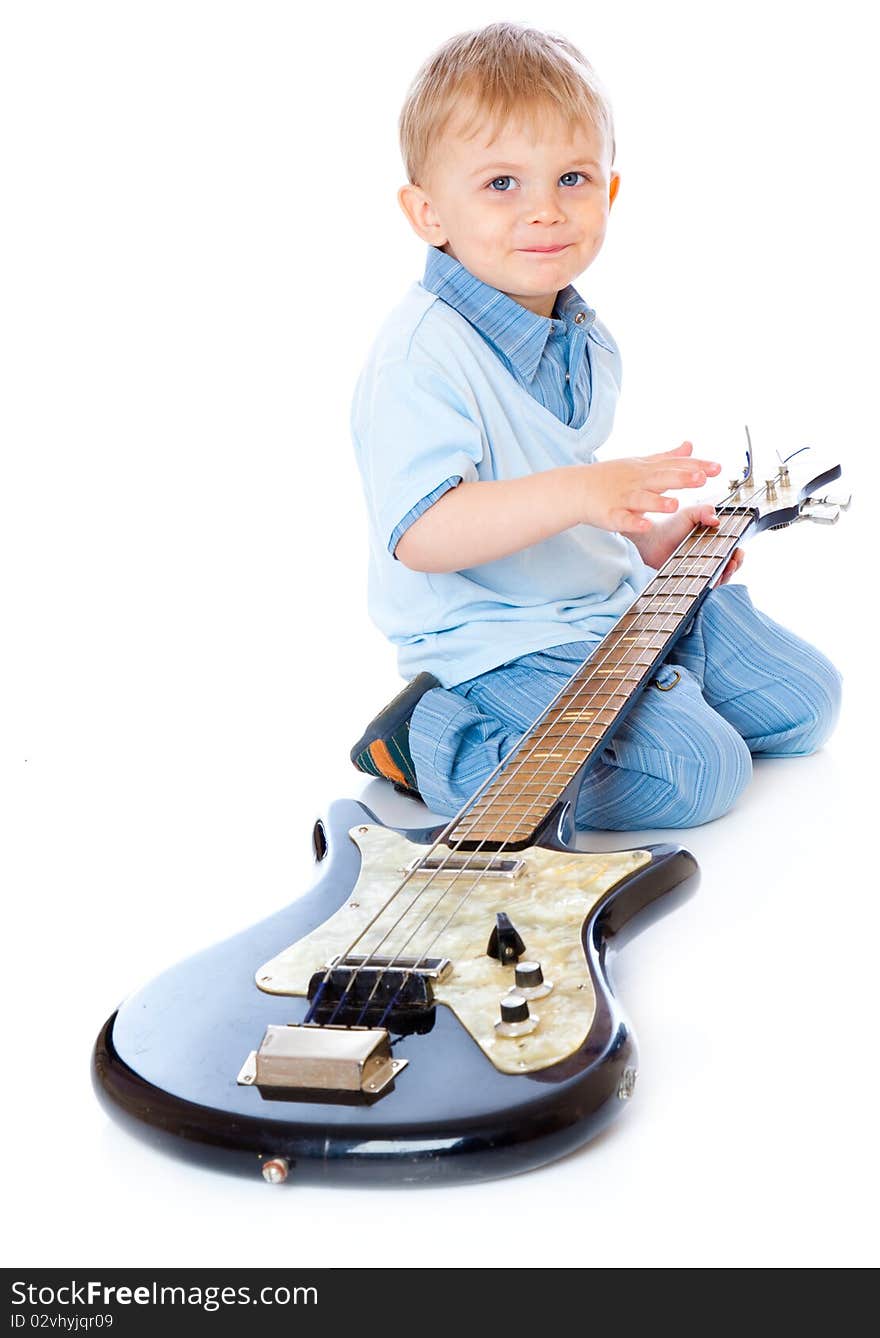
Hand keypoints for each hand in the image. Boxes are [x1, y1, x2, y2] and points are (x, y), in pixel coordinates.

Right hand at [579, 442, 721, 533]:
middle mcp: (637, 482)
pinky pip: (622, 520)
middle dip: (682, 479)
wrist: (576, 488)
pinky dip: (633, 523)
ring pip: (642, 500)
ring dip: (658, 503)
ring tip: (675, 506)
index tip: (718, 468)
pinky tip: (645, 526)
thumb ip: (668, 457)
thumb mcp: (641, 463)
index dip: (696, 467)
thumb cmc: (611, 477)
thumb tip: (691, 446)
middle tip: (703, 479)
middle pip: (661, 480)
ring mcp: (622, 498)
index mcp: (646, 470)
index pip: (674, 466)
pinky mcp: (610, 515)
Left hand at [632, 500, 745, 580]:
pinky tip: (711, 582)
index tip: (738, 551)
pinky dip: (709, 586)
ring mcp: (700, 571)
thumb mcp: (689, 514)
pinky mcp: (689, 581)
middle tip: (734, 561)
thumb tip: (716, 519)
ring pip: (719, 578)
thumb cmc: (671, 526)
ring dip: (725, 576)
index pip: (732, 551)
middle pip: (729, 566)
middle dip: (735, 565)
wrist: (652, 540)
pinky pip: (703, 587)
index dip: (737, 554)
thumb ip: (703, 511)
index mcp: (714, 543)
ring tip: (725, 569)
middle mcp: (710, 558)